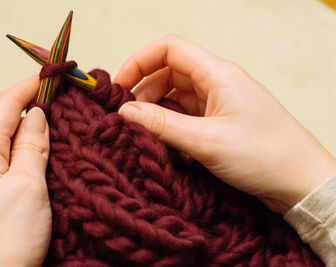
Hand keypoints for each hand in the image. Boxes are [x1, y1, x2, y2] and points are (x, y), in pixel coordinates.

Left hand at [0, 76, 50, 266]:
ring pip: (9, 141)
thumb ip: (32, 146)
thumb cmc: (3, 242)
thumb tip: (37, 115)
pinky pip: (8, 161)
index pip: (6, 103)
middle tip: (65, 98)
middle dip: (34, 104)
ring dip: (33, 128)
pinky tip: (45, 154)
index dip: (31, 85)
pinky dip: (28, 150)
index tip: (55, 74)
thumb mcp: (27, 185)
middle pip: (5, 119)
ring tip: (61, 123)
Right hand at [114, 34, 335, 214]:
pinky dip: (173, 126)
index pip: (168, 49)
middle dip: (144, 92)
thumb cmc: (264, 155)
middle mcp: (218, 82)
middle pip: (169, 72)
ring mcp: (220, 102)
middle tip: (128, 118)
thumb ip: (161, 125)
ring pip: (177, 96)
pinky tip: (168, 146)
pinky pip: (188, 115)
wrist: (301, 181)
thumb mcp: (205, 141)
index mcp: (217, 73)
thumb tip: (124, 112)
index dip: (139, 62)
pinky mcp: (221, 121)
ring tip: (146, 135)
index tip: (120, 87)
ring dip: (158, 112)